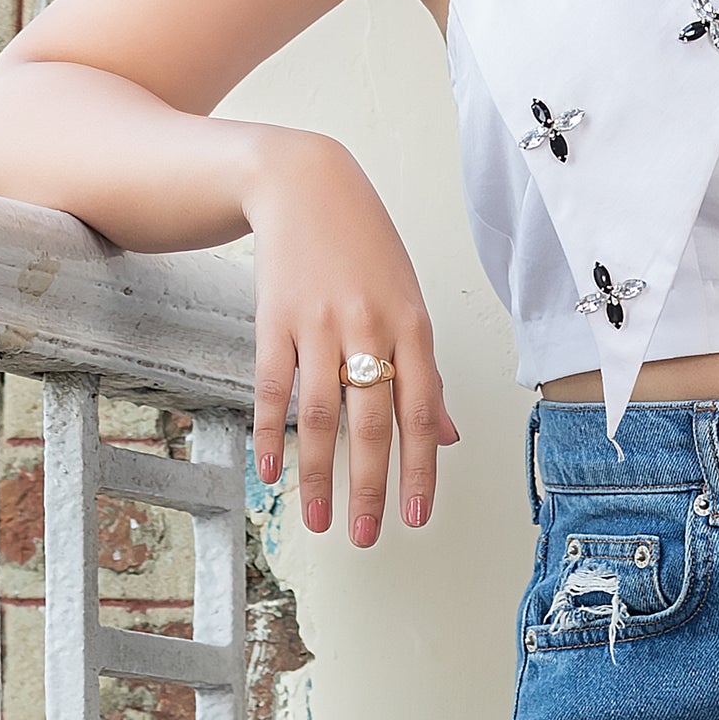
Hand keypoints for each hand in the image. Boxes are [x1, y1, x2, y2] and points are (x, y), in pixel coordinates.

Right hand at [244, 131, 462, 546]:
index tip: (417, 515)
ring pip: (321, 413)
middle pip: (373, 418)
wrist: (307, 184)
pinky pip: (274, 387)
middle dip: (372, 484)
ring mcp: (320, 322)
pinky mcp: (276, 319)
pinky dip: (272, 434)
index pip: (423, 405)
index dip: (421, 464)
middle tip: (370, 535)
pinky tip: (271, 474)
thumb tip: (447, 434)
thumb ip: (424, 368)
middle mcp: (370, 324)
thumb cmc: (366, 246)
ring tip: (322, 521)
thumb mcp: (407, 298)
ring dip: (319, 474)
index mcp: (413, 321)